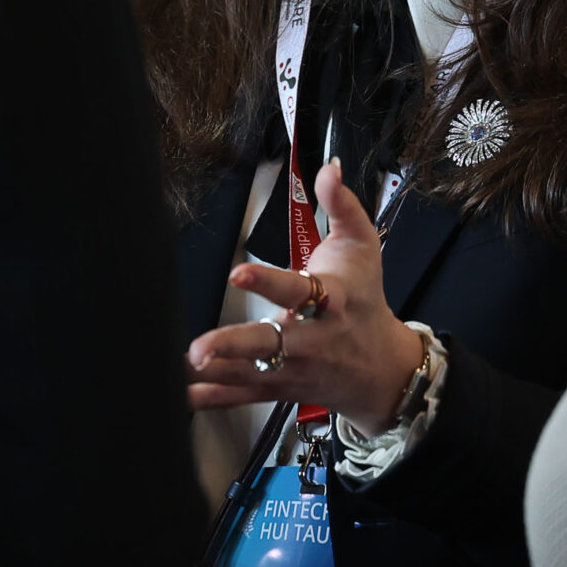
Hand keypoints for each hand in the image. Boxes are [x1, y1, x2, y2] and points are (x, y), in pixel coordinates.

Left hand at [185, 158, 426, 431]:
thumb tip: (328, 168)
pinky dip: (217, 398)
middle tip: (200, 348)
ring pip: (253, 373)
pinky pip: (247, 396)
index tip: (239, 272)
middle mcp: (312, 338)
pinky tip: (188, 395)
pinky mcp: (283, 388)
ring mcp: (296, 368)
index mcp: (330, 299)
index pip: (297, 289)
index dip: (267, 281)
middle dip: (234, 346)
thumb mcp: (363, 246)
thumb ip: (342, 205)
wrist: (382, 367)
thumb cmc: (366, 299)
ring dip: (216, 372)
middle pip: (272, 343)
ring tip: (184, 367)